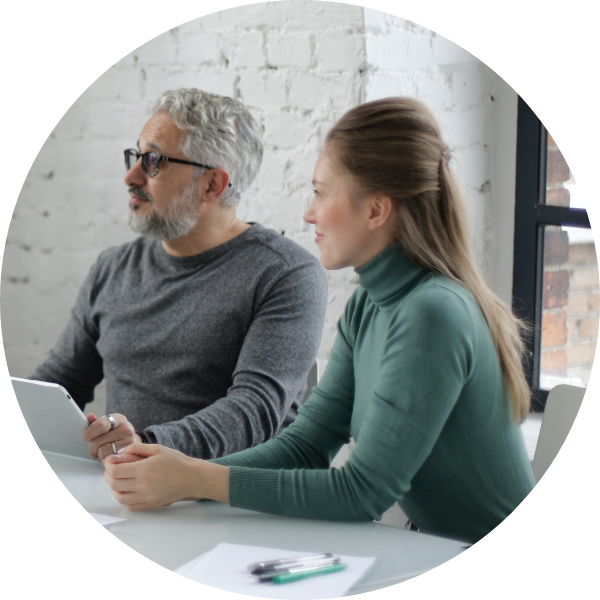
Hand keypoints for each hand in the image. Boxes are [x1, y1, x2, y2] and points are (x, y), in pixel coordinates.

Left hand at [84, 413, 141, 459]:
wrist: (134, 443)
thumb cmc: (118, 433)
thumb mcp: (109, 424)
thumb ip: (97, 422)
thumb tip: (89, 417)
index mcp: (119, 419)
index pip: (101, 424)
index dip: (89, 432)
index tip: (86, 437)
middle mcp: (126, 429)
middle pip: (97, 441)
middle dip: (92, 447)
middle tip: (93, 448)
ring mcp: (129, 442)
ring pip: (102, 452)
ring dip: (99, 454)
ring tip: (104, 451)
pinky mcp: (128, 454)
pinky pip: (108, 460)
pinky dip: (105, 460)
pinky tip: (109, 456)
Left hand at [103, 444, 229, 510]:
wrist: (192, 478)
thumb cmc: (177, 462)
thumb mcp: (157, 448)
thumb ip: (137, 448)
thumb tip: (120, 452)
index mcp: (144, 469)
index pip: (115, 471)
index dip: (108, 465)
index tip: (110, 460)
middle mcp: (143, 485)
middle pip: (114, 484)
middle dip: (108, 475)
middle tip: (112, 468)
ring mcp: (146, 497)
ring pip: (119, 497)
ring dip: (113, 488)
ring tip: (117, 479)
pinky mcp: (150, 505)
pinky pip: (129, 506)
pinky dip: (123, 498)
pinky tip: (125, 490)